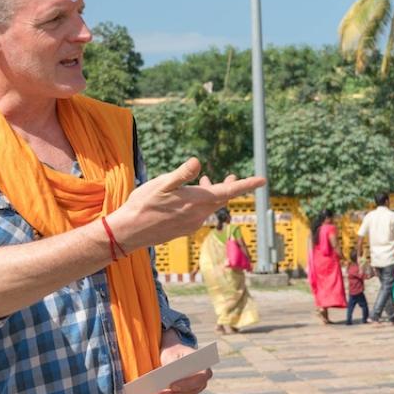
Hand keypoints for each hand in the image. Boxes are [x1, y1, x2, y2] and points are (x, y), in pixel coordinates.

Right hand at [108, 158, 265, 251]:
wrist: (130, 232)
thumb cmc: (143, 205)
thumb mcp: (161, 184)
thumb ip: (182, 174)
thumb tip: (197, 162)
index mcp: (196, 201)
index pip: (228, 192)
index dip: (247, 185)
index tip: (263, 180)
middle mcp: (198, 215)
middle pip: (221, 199)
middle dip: (229, 188)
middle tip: (232, 176)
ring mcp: (192, 223)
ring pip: (210, 207)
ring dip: (211, 193)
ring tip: (206, 180)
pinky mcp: (184, 229)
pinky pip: (199, 214)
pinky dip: (201, 203)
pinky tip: (189, 197)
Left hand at [150, 341, 211, 393]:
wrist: (172, 356)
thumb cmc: (174, 353)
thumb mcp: (173, 354)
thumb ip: (172, 364)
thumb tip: (168, 377)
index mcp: (203, 369)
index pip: (200, 378)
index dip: (187, 384)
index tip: (172, 386)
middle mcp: (201, 383)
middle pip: (189, 392)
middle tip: (157, 393)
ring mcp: (194, 392)